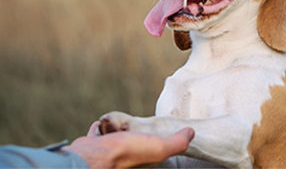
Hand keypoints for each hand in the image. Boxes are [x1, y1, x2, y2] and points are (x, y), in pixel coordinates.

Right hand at [63, 121, 193, 168]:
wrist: (94, 155)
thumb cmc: (126, 153)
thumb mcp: (159, 148)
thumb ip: (177, 143)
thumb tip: (191, 133)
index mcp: (143, 162)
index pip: (151, 153)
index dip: (154, 143)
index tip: (154, 135)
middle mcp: (126, 160)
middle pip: (131, 145)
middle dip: (132, 136)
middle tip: (135, 128)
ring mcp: (108, 153)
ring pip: (114, 140)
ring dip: (115, 131)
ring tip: (119, 124)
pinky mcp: (94, 146)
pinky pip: (97, 135)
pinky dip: (98, 129)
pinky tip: (101, 124)